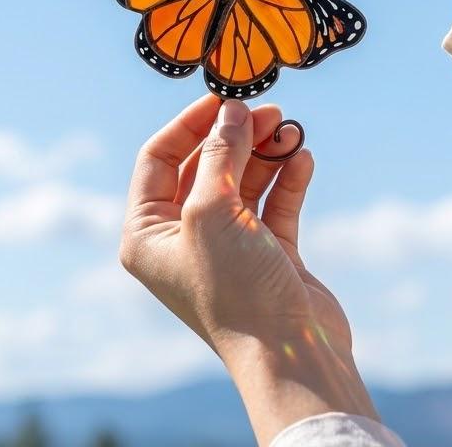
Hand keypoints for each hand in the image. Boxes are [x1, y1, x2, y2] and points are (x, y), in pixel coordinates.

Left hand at [120, 94, 376, 444]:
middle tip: (266, 109)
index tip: (221, 97)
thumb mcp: (213, 210)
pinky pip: (274, 202)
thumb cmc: (236, 290)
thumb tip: (231, 110)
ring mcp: (227, 245)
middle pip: (206, 164)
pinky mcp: (267, 253)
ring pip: (243, 180)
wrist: (292, 354)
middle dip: (235, 135)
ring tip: (290, 129)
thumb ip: (220, 153)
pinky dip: (287, 177)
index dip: (189, 124)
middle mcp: (183, 238)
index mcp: (148, 234)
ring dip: (266, 152)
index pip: (159, 160)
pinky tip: (302, 157)